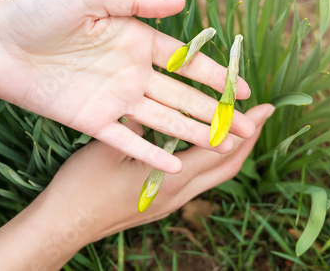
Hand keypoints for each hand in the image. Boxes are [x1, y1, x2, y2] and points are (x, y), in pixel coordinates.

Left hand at [0, 0, 254, 172]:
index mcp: (138, 42)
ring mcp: (116, 100)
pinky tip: (174, 166)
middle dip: (215, 112)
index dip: (216, 77)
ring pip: (163, 121)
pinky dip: (150, 153)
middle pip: (183, 97)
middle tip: (246, 128)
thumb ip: (136, 1)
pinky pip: (127, 140)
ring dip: (192, 134)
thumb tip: (182, 5)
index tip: (243, 90)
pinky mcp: (94, 121)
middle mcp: (133, 74)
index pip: (186, 63)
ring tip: (222, 147)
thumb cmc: (37, 12)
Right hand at [0, 104, 273, 270]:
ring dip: (234, 153)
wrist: (65, 226)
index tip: (264, 109)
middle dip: (249, 141)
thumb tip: (155, 102)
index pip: (219, 150)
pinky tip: (207, 149)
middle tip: (263, 116)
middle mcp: (179, 193)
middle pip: (227, 167)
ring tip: (242, 131)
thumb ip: (137, 126)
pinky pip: (201, 182)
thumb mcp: (107, 148)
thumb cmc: (82, 187)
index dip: (245, 129)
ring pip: (216, 177)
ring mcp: (172, 202)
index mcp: (170, 178)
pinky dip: (213, 162)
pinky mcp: (163, 204)